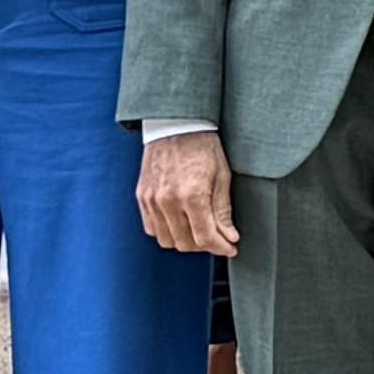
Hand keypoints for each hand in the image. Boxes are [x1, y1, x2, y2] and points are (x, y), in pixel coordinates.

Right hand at [137, 126, 237, 258]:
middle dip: (205, 246)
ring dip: (185, 241)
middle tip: (218, 238)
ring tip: (200, 231)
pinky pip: (152, 228)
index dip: (221, 247)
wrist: (176, 124)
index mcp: (192, 195)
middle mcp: (168, 201)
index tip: (231, 248)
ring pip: (167, 240)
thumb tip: (229, 237)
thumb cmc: (203, 146)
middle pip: (186, 243)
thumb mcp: (222, 175)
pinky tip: (180, 223)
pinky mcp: (142, 197)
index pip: (205, 237)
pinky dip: (167, 232)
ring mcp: (152, 200)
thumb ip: (223, 210)